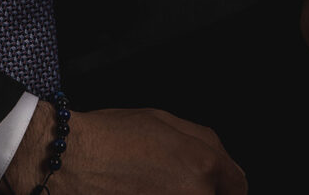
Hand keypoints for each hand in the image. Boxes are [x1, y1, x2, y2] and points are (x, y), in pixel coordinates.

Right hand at [0, 99, 245, 193]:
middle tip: (171, 181)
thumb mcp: (161, 120)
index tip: (217, 185)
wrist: (71, 162)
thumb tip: (223, 163)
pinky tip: (142, 191)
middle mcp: (196, 194)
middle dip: (202, 191)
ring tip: (153, 186)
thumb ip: (202, 141)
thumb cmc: (110, 137)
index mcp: (202, 164)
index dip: (227, 183)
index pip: (237, 184)